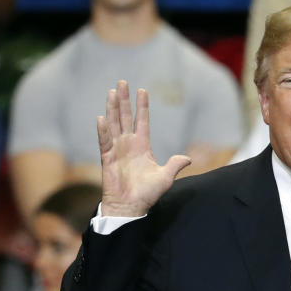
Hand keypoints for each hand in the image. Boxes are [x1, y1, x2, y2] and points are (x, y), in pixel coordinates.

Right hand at [97, 80, 190, 216]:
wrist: (131, 207)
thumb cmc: (147, 194)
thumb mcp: (165, 177)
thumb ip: (175, 165)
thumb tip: (188, 158)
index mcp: (142, 146)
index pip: (142, 122)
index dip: (142, 107)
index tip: (142, 90)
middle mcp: (128, 144)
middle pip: (125, 117)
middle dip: (124, 100)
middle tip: (122, 82)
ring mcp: (116, 150)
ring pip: (113, 124)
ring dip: (112, 108)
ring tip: (112, 92)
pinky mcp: (107, 159)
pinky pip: (104, 142)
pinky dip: (103, 131)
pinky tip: (102, 118)